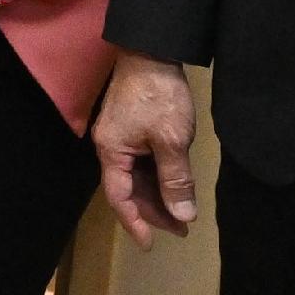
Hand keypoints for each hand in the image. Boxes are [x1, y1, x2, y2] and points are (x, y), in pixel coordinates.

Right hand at [90, 53, 202, 245]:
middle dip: (153, 211)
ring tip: (183, 212)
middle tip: (182, 228)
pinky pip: (142, 162)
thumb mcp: (172, 140)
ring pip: (136, 177)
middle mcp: (110, 147)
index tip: (152, 244)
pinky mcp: (132, 127)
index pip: (120, 198)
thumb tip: (182, 215)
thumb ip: (176, 179)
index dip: (135, 223)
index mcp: (112, 152)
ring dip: (157, 195)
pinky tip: (175, 184)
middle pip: (128, 190)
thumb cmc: (159, 95)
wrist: (152, 50)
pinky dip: (158, 178)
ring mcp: (121, 136)